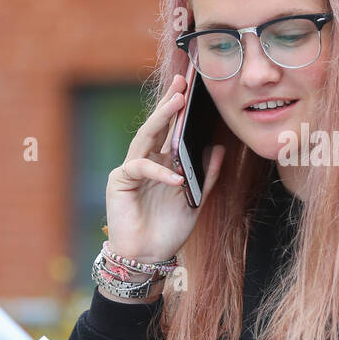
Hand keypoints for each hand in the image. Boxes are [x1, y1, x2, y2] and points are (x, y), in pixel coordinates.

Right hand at [105, 73, 225, 264]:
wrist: (148, 256)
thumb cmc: (169, 229)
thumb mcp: (196, 200)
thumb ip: (206, 175)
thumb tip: (218, 147)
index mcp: (163, 164)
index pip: (171, 132)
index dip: (180, 111)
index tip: (193, 89)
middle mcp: (146, 161)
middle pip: (157, 126)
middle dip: (169, 103)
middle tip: (182, 83)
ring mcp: (131, 169)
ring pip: (145, 137)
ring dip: (161, 118)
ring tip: (177, 103)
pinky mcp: (120, 181)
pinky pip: (140, 168)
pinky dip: (159, 172)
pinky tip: (175, 178)